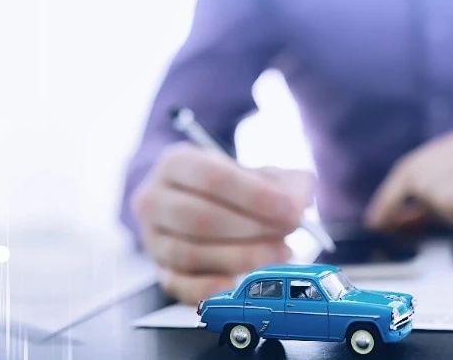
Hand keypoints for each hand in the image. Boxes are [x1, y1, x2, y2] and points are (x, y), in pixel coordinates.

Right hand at [131, 143, 313, 303]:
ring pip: (189, 253)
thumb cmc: (231, 188)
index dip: (255, 197)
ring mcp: (153, 239)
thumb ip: (287, 184)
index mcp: (175, 163)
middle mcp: (154, 199)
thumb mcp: (258, 173)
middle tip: (286, 235)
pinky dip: (209, 288)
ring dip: (239, 258)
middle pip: (199, 218)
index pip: (212, 178)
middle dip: (250, 230)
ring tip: (277, 254)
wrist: (196, 202)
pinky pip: (180, 286)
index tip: (290, 210)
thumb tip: (300, 205)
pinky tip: (238, 284)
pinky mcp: (160, 271)